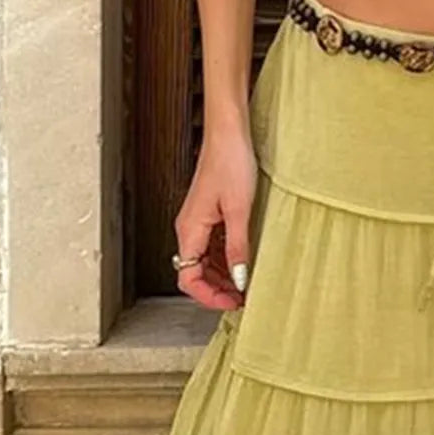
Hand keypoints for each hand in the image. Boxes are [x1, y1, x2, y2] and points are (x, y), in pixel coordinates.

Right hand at [174, 124, 256, 311]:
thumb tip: (239, 280)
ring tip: (245, 284)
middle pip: (194, 273)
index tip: (232, 302)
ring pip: (204, 263)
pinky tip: (244, 262)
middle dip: (216, 290)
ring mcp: (198, 222)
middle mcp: (189, 228)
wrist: (229, 132)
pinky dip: (225, 261)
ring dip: (222, 277)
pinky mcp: (209, 215)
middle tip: (242, 298)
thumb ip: (238, 248)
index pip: (188, 278)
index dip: (208, 296)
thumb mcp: (240, 211)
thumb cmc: (230, 161)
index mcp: (190, 229)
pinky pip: (212, 248)